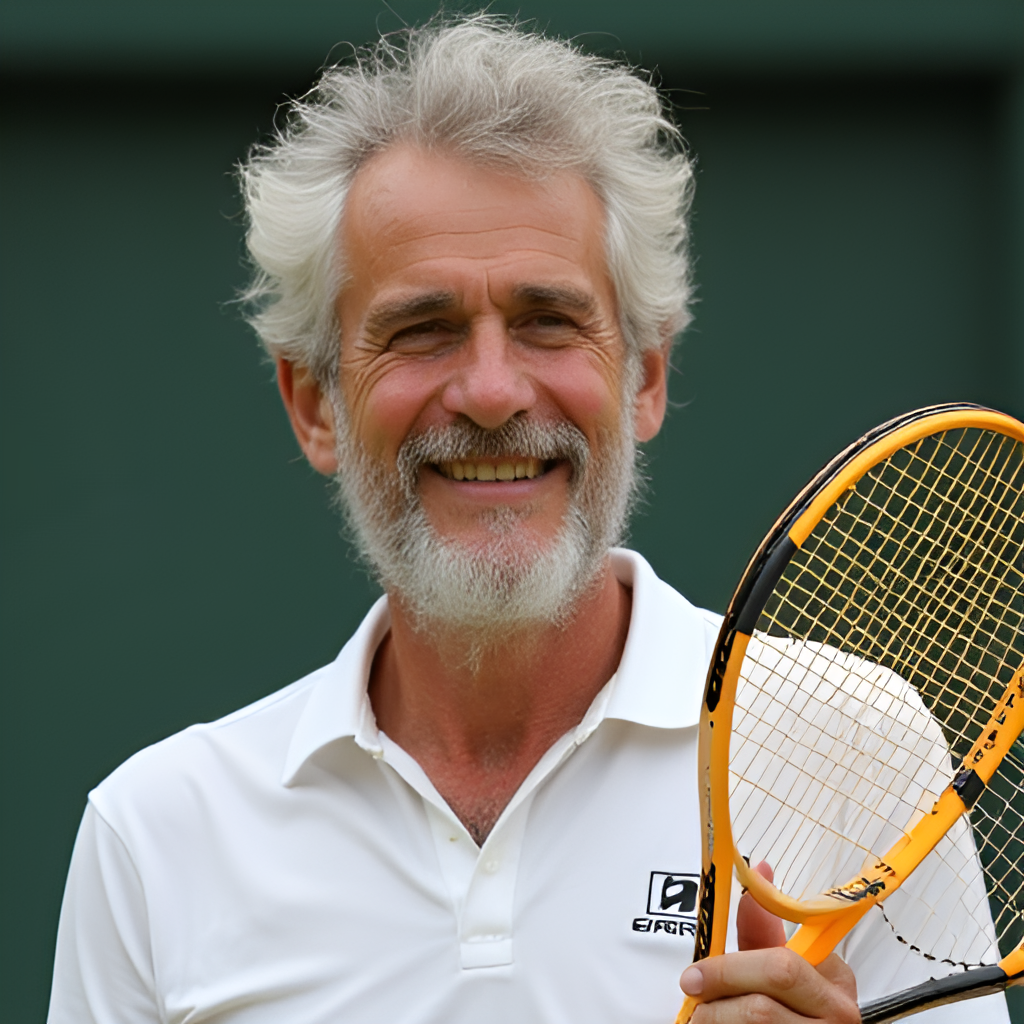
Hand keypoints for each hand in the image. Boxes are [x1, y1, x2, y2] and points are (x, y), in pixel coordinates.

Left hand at [680, 861, 858, 1022]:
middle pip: (767, 995)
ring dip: (718, 1017)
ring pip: (758, 1020)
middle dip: (722, 985)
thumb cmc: (793, 1005)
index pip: (780, 963)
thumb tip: (757, 872)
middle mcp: (837, 1012)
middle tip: (691, 987)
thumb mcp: (782, 966)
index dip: (730, 968)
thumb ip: (761, 931)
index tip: (697, 968)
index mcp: (834, 978)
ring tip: (702, 1014)